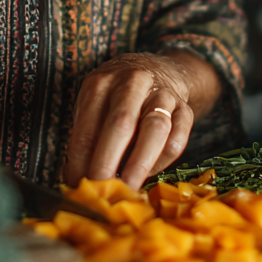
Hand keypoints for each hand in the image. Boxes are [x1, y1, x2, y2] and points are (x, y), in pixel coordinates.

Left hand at [62, 51, 220, 189]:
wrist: (157, 69)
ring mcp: (161, 93)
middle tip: (101, 192)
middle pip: (120, 124)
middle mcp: (132, 82)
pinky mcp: (184, 108)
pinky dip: (163, 160)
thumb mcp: (95, 103)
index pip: (87, 127)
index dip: (80, 161)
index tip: (77, 185)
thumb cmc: (116, 95)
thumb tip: (78, 179)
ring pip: (155, 129)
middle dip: (108, 163)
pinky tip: (150, 172)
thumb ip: (88, 136)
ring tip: (127, 189)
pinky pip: (178, 137)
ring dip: (140, 164)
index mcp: (100, 83)